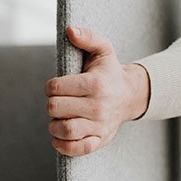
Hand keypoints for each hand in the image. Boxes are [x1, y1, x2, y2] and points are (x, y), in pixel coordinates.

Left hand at [44, 24, 149, 156]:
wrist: (130, 95)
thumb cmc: (109, 72)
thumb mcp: (103, 49)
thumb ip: (87, 37)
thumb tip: (70, 30)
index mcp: (96, 83)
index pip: (56, 87)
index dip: (50, 86)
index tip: (55, 86)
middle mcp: (98, 106)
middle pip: (55, 109)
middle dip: (51, 104)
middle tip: (57, 101)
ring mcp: (100, 125)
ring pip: (64, 130)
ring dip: (53, 125)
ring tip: (57, 118)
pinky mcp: (100, 139)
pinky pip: (77, 149)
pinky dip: (63, 146)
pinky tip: (58, 137)